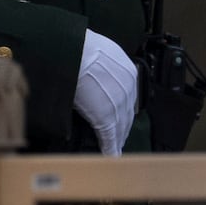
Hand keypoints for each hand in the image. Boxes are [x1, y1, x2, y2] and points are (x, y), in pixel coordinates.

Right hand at [73, 29, 137, 155]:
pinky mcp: (106, 119)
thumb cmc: (82, 47)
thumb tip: (96, 66)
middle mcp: (129, 91)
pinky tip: (110, 157)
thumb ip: (105, 64)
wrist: (76, 52)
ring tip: (114, 150)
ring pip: (120, 128)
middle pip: (128, 115)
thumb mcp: (102, 51)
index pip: (129, 98)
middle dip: (123, 126)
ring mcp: (119, 106)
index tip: (121, 116)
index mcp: (130, 74)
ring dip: (117, 139)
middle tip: (119, 137)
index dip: (124, 109)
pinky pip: (110, 138)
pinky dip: (110, 149)